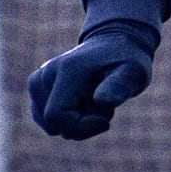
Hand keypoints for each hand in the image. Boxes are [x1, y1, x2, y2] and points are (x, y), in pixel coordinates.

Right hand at [27, 23, 154, 139]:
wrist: (114, 44)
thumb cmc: (126, 61)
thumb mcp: (133, 72)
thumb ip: (119, 86)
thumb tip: (102, 101)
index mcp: (67, 70)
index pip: (56, 117)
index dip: (81, 128)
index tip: (106, 119)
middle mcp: (46, 74)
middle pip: (52, 125)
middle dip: (81, 125)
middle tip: (102, 104)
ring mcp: (37, 80)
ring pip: (50, 126)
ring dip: (76, 123)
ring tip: (93, 101)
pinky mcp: (37, 87)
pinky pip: (48, 122)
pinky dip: (67, 120)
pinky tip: (82, 104)